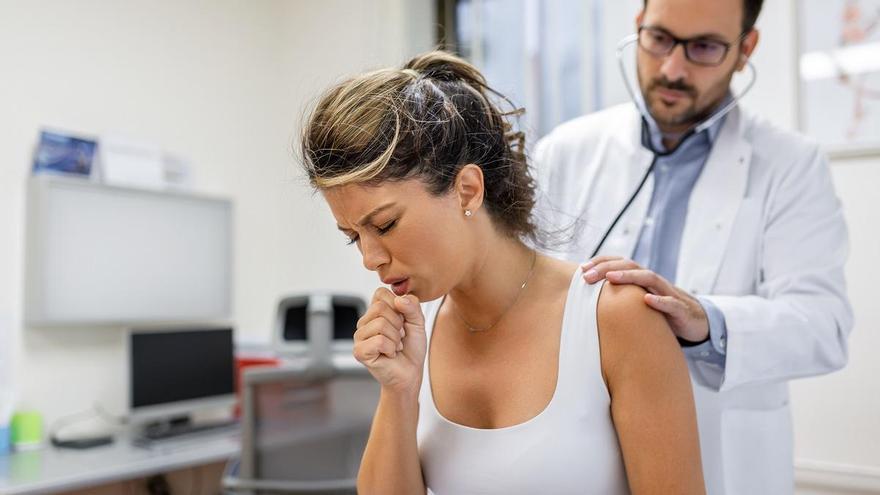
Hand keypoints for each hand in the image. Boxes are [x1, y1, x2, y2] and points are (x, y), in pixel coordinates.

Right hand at [353, 287, 426, 396]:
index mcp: (375, 311)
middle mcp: (364, 321)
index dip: (397, 305)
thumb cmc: (411, 348)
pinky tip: (389, 354)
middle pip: (380, 308)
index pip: (380, 293)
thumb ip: (412, 306)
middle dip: (398, 324)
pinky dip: (391, 349)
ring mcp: (359, 336)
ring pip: (380, 324)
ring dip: (396, 338)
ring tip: (395, 346)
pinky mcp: (359, 351)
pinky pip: (379, 341)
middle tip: (400, 337)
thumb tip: (399, 299)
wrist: (410, 373)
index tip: (402, 321)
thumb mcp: (418, 322)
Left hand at [582, 256, 708, 342]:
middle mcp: (653, 281)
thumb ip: (618, 297)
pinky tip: (648, 300)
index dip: (601, 263)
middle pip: (631, 266)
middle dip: (608, 268)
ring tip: (611, 278)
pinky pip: (670, 303)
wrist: (693, 321)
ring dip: (629, 277)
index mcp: (641, 279)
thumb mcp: (638, 302)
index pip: (620, 263)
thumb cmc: (659, 311)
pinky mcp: (680, 309)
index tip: (581, 268)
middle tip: (587, 275)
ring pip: (649, 278)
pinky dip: (660, 300)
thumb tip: (588, 299)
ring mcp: (668, 293)